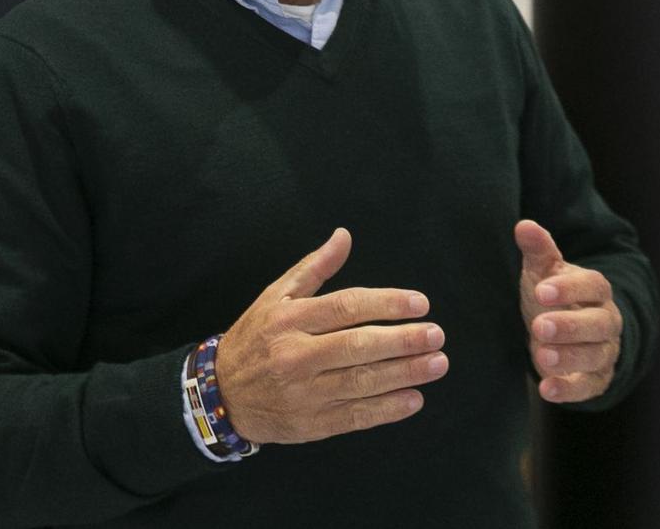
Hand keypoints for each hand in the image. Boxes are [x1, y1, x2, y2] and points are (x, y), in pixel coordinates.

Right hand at [215, 228, 446, 445]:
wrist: (223, 393)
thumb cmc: (255, 338)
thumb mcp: (276, 295)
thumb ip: (314, 267)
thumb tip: (344, 236)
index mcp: (290, 319)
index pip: (346, 307)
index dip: (386, 303)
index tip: (420, 303)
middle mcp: (296, 354)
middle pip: (358, 345)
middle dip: (402, 340)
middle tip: (436, 335)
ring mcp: (305, 392)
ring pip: (362, 381)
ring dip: (404, 373)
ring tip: (436, 363)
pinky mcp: (312, 423)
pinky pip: (356, 416)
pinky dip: (387, 410)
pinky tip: (413, 399)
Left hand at [515, 219, 620, 403]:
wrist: (564, 331)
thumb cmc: (552, 295)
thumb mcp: (543, 271)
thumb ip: (538, 250)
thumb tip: (524, 225)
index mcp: (595, 290)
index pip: (593, 285)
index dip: (570, 288)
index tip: (541, 290)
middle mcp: (606, 321)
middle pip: (599, 324)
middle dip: (571, 326)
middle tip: (540, 326)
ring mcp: (603, 352)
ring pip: (595, 357)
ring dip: (570, 358)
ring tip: (542, 356)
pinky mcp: (595, 379)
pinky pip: (587, 387)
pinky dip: (568, 390)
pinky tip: (546, 389)